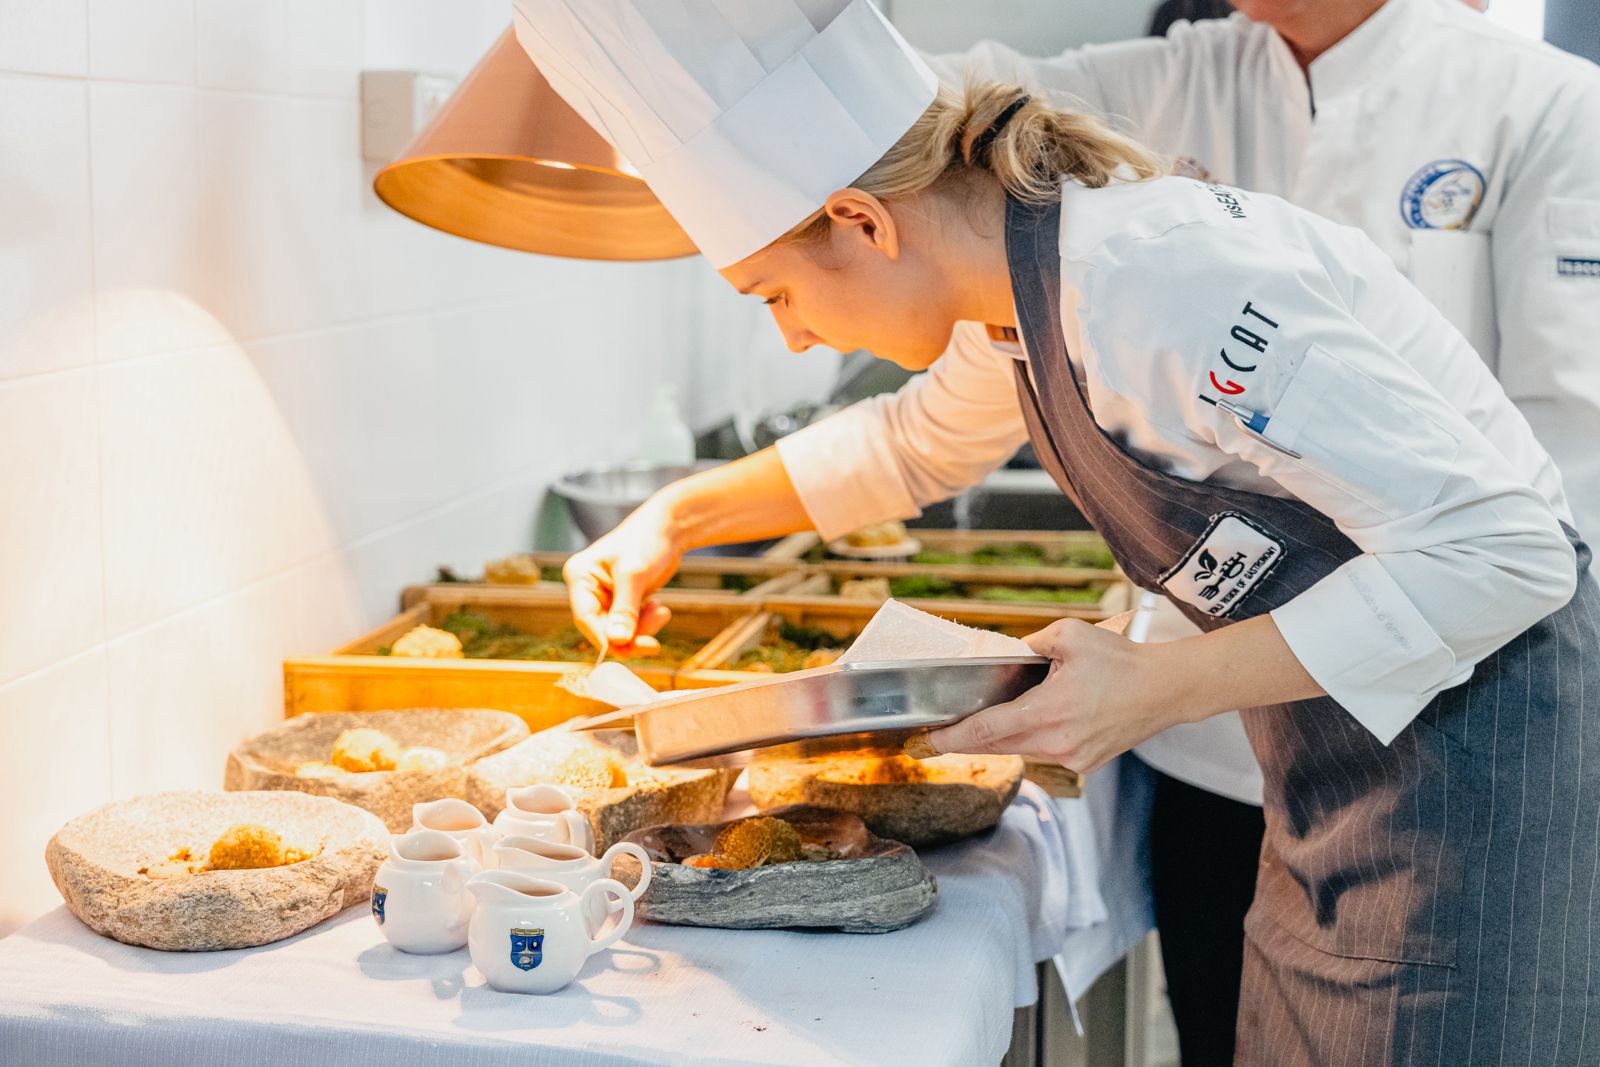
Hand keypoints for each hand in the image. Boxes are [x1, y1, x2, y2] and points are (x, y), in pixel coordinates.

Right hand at [564, 496, 682, 656]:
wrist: (668, 528)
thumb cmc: (647, 541)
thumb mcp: (634, 575)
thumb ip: (625, 609)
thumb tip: (617, 641)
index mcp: (580, 576)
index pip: (585, 618)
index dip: (605, 639)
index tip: (628, 651)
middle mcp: (588, 588)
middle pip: (603, 628)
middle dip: (630, 635)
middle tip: (653, 645)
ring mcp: (605, 596)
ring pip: (619, 629)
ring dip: (642, 628)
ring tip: (661, 612)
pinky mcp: (621, 600)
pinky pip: (630, 624)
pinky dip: (646, 622)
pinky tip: (659, 608)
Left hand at [921, 618, 1189, 774]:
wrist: (1165, 689)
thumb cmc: (1120, 659)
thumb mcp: (1069, 635)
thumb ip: (1029, 644)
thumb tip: (1002, 654)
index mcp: (1050, 710)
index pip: (988, 730)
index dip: (953, 737)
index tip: (928, 739)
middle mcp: (1058, 741)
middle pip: (998, 745)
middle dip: (966, 740)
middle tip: (939, 733)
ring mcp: (1072, 757)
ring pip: (1020, 750)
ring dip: (998, 739)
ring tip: (979, 724)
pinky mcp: (1084, 763)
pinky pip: (1043, 753)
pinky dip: (1029, 740)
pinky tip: (1027, 723)